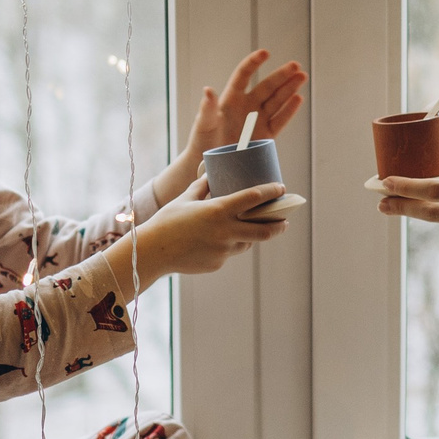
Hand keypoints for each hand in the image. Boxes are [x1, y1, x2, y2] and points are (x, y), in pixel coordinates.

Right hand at [133, 177, 288, 278]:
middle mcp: (225, 231)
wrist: (154, 251)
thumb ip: (202, 187)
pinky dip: (227, 247)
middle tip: (285, 221)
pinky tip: (215, 243)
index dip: (271, 192)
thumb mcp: (185, 199)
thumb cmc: (168, 221)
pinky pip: (229, 253)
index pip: (254, 198)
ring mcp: (223, 250)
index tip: (281, 189)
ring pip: (247, 243)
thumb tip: (211, 174)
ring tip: (251, 229)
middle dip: (279, 225)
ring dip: (251, 236)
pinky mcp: (218, 263)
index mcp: (219, 210)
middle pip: (264, 230)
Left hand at [188, 48, 307, 157]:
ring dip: (290, 88)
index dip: (254, 63)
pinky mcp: (265, 135)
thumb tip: (208, 90)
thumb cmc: (202, 143)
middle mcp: (246, 106)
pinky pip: (280, 120)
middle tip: (295, 66)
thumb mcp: (203, 125)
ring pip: (277, 100)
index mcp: (230, 99)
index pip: (243, 75)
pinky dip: (289, 110)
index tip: (265, 53)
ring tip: (302, 76)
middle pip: (267, 86)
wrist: (210, 166)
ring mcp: (257, 120)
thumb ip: (207, 109)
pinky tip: (298, 99)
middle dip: (281, 75)